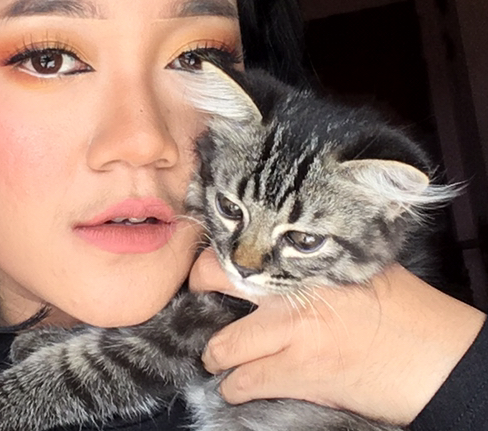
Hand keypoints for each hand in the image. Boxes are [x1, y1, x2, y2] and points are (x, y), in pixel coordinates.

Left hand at [189, 248, 484, 424]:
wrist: (434, 356)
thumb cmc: (403, 307)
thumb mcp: (359, 266)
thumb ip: (320, 258)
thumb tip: (292, 253)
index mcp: (304, 260)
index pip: (242, 244)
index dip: (215, 254)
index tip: (207, 263)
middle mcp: (290, 291)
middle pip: (217, 277)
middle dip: (199, 289)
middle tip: (198, 298)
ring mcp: (291, 335)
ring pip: (224, 345)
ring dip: (216, 354)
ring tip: (216, 356)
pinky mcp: (299, 375)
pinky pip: (247, 383)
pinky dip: (236, 388)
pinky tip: (236, 387)